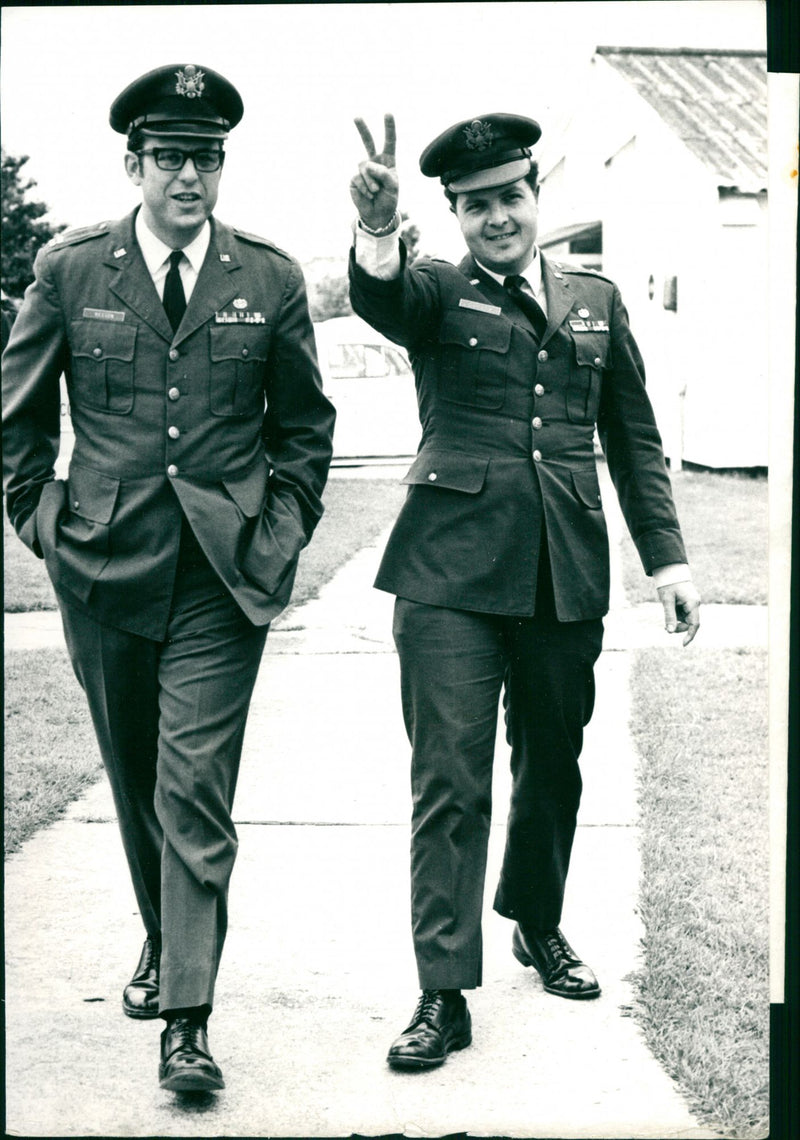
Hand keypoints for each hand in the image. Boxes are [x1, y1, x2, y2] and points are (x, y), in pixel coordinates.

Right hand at [350, 113, 398, 230]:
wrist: (378, 215)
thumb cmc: (389, 199)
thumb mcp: (392, 186)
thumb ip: (383, 173)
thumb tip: (367, 164)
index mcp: (387, 161)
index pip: (389, 142)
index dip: (389, 128)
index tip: (388, 113)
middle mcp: (374, 162)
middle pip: (368, 142)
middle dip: (362, 130)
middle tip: (356, 117)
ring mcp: (363, 170)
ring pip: (365, 168)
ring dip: (372, 182)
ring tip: (376, 192)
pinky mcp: (354, 179)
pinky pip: (358, 179)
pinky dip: (365, 188)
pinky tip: (369, 195)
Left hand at [657, 581, 700, 645]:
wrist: (670, 571)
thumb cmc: (669, 584)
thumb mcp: (667, 600)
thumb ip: (669, 615)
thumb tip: (669, 631)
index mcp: (693, 603)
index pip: (695, 624)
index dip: (690, 635)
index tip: (683, 644)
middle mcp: (695, 604)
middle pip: (689, 624)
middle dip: (678, 627)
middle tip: (665, 627)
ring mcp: (691, 604)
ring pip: (685, 620)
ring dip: (676, 621)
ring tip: (666, 611)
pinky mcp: (687, 604)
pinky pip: (682, 615)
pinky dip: (675, 616)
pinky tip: (669, 609)